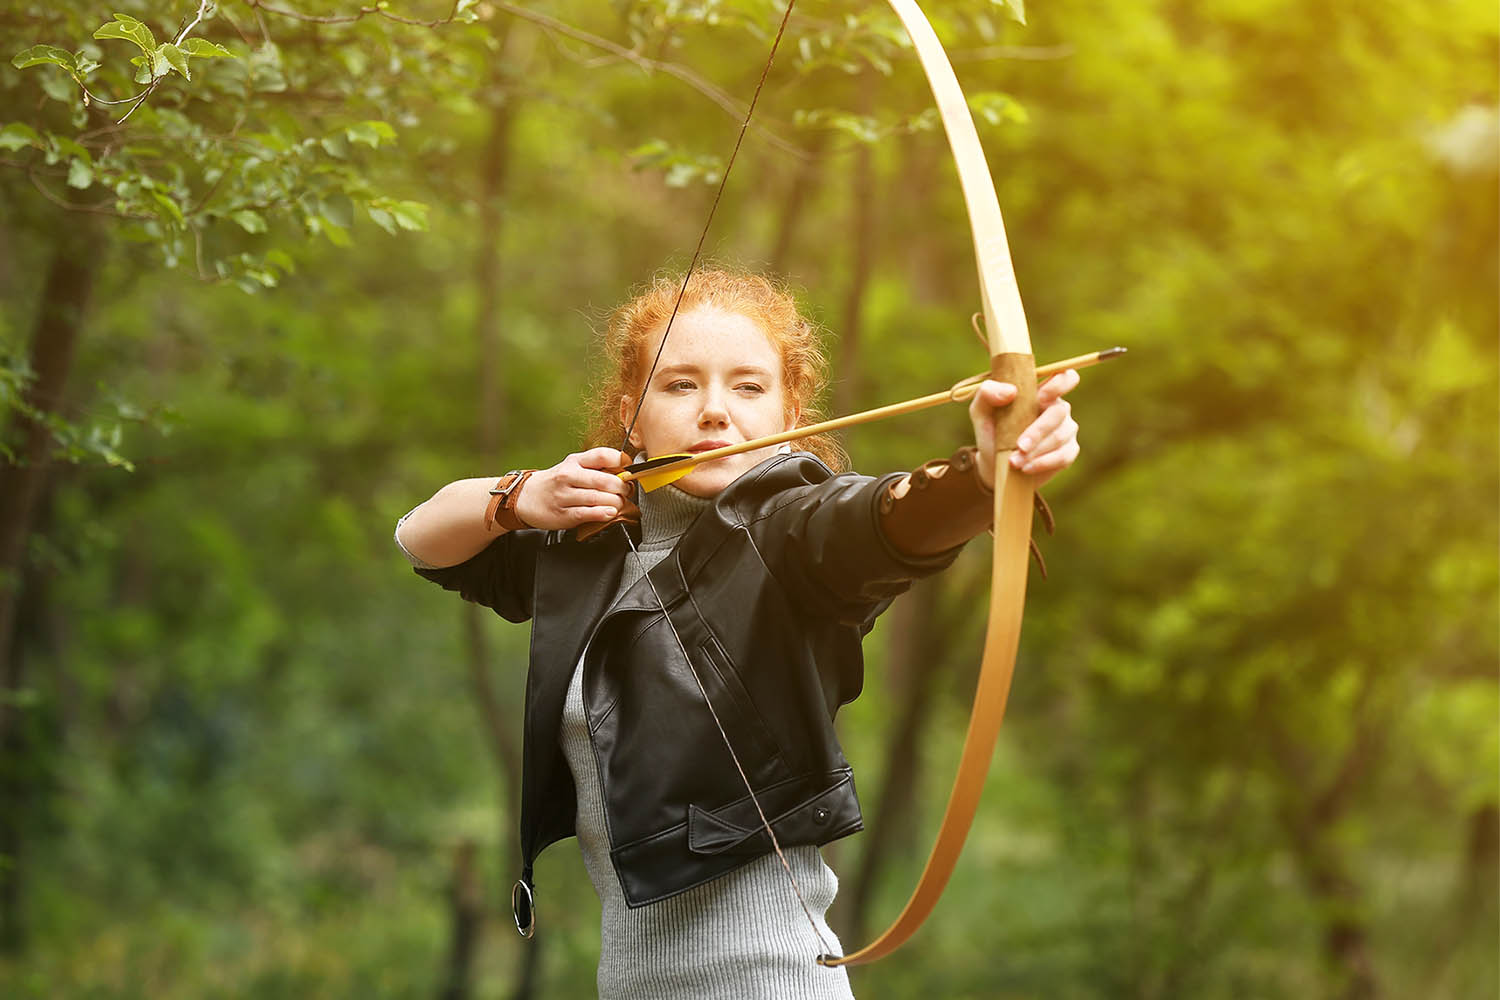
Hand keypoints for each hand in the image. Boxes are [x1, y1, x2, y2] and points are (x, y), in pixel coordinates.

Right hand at [513, 447, 638, 529]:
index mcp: (574, 461)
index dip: (620, 461)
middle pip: (603, 480)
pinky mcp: (562, 514)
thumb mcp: (573, 466)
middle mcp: (568, 476)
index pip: (602, 455)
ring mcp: (564, 495)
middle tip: (627, 491)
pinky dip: (602, 514)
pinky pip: (586, 514)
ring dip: (615, 502)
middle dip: (622, 487)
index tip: (629, 468)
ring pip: (597, 498)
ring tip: (620, 503)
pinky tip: (610, 513)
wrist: (525, 497)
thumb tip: (625, 470)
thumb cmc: (556, 482)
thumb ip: (596, 467)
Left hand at [968, 367, 1081, 489]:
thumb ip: (987, 393)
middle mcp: (1057, 408)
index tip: (1041, 397)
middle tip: (1019, 446)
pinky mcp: (1068, 451)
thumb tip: (1010, 391)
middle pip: (1059, 412)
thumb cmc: (991, 430)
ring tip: (1014, 462)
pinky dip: (1044, 463)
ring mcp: (1066, 429)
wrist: (994, 463)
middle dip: (1038, 430)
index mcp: (1041, 392)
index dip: (1060, 383)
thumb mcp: (981, 411)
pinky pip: (1064, 455)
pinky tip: (1026, 468)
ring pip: (1060, 436)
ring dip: (1036, 451)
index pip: (1065, 377)